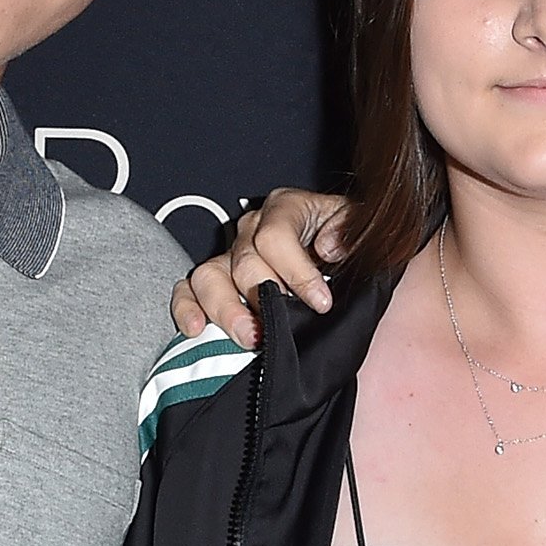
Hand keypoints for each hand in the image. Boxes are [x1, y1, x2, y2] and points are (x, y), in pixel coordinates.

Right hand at [170, 187, 348, 344]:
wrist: (338, 250)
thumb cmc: (345, 238)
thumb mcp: (358, 225)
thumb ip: (349, 229)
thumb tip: (329, 247)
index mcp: (285, 208)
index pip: (275, 236)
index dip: (296, 272)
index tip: (321, 303)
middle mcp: (252, 228)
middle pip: (242, 261)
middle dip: (259, 297)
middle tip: (276, 328)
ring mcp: (230, 254)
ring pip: (209, 276)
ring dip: (224, 309)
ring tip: (247, 337)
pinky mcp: (216, 280)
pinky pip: (188, 289)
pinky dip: (187, 308)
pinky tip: (197, 329)